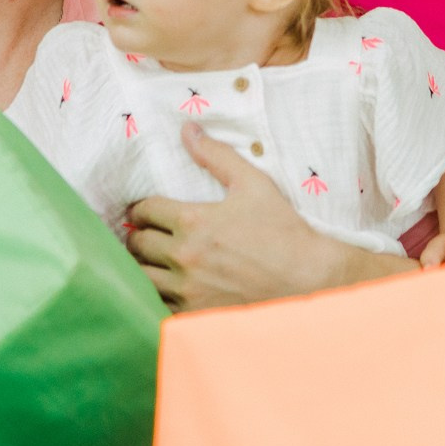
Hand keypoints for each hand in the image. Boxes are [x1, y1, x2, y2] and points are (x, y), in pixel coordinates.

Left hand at [126, 124, 410, 309]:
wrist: (307, 280)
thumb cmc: (282, 230)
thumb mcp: (253, 184)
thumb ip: (216, 155)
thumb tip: (187, 130)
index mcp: (192, 221)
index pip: (144, 211)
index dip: (142, 208)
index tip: (148, 211)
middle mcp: (184, 257)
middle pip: (137, 244)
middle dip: (139, 235)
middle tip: (148, 234)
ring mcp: (188, 290)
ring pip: (141, 277)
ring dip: (142, 266)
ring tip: (153, 261)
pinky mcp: (195, 315)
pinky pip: (158, 305)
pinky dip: (157, 295)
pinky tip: (169, 287)